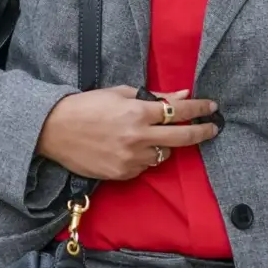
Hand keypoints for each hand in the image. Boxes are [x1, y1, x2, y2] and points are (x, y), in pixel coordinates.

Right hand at [36, 87, 218, 181]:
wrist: (54, 130)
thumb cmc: (85, 106)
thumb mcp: (119, 93)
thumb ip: (154, 96)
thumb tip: (182, 96)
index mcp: (138, 112)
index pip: (180, 112)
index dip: (199, 109)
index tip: (211, 107)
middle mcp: (139, 137)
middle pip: (183, 138)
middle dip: (202, 132)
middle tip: (213, 128)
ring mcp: (131, 159)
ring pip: (163, 155)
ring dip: (164, 146)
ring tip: (150, 137)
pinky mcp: (122, 174)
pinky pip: (144, 167)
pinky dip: (143, 158)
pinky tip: (128, 148)